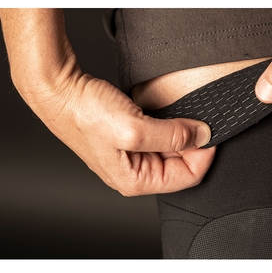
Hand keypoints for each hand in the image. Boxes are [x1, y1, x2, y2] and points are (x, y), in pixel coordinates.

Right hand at [28, 71, 215, 195]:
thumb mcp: (134, 127)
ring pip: (172, 149)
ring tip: (180, 115)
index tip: (210, 130)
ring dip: (181, 133)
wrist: (61, 92)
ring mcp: (132, 155)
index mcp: (136, 180)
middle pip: (181, 164)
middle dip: (192, 142)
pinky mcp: (130, 139)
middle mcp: (135, 172)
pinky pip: (160, 137)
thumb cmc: (85, 114)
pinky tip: (166, 114)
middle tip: (195, 118)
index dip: (204, 153)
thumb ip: (171, 135)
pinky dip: (169, 126)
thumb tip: (201, 136)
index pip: (188, 176)